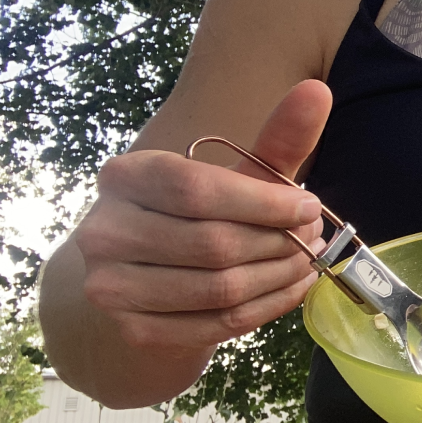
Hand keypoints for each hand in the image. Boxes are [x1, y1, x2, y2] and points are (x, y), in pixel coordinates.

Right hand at [76, 80, 331, 350]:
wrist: (156, 280)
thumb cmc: (203, 215)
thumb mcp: (236, 174)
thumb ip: (277, 137)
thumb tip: (317, 91)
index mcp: (125, 178)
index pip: (197, 190)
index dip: (262, 201)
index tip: (309, 205)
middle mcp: (104, 231)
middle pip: (213, 244)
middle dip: (279, 242)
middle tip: (315, 237)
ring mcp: (112, 287)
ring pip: (220, 288)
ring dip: (280, 276)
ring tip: (307, 261)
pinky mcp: (136, 331)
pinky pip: (220, 324)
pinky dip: (269, 307)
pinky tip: (292, 288)